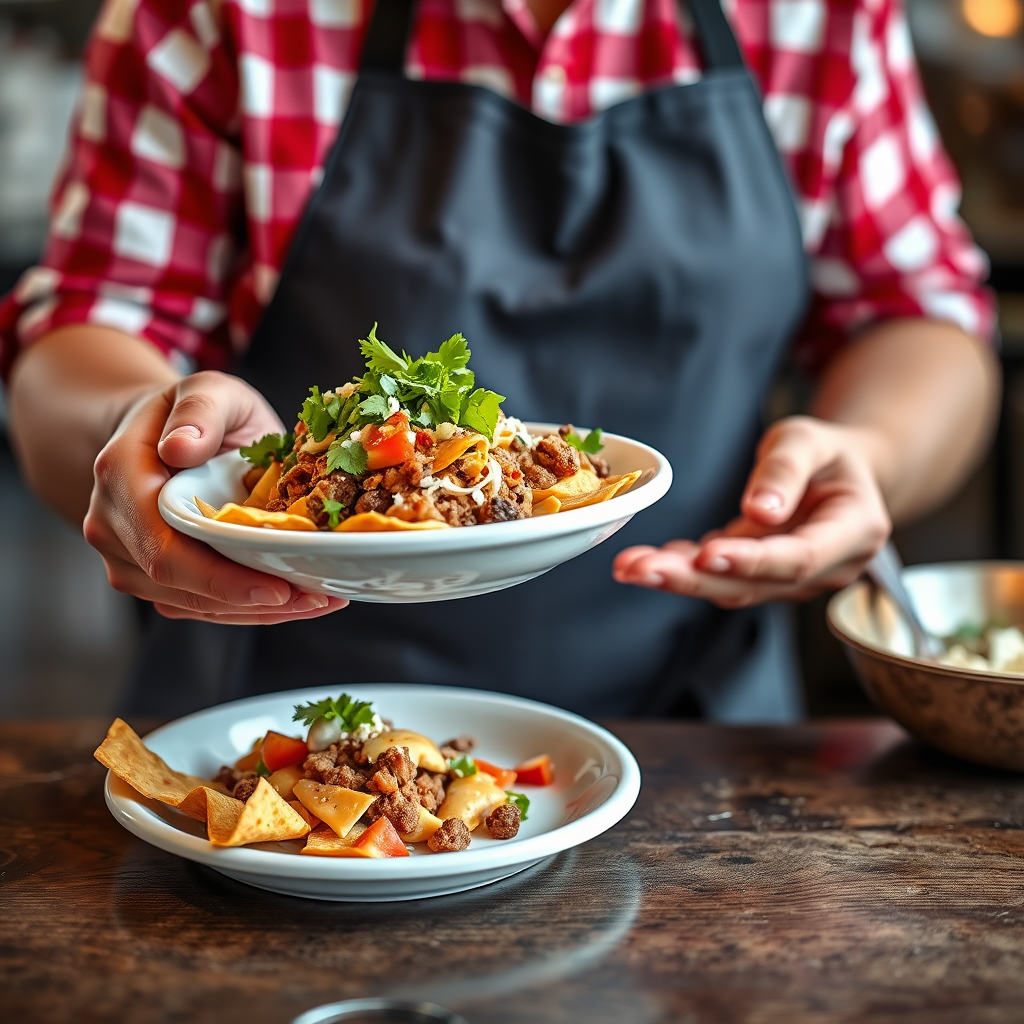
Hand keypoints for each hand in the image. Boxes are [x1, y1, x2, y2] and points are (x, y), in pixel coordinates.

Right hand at [83, 371, 347, 623]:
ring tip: (320, 599)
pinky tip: (299, 599)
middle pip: (180, 586)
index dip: (220, 578)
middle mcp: (112, 525)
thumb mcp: (208, 390)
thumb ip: (200, 410)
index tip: (276, 587)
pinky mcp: (154, 579)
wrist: (170, 434)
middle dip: (254, 601)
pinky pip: (203, 606)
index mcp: (121, 476)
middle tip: (320, 597)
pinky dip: (252, 608)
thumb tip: (181, 448)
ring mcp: (128, 558)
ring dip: (260, 611)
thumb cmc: (196, 412)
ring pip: (194, 605)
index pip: (164, 547)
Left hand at [612, 416, 891, 607]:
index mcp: (854, 532)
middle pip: (755, 584)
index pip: (799, 558)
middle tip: (639, 568)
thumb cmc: (829, 454)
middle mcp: (828, 569)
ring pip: (732, 588)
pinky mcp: (762, 578)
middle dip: (693, 579)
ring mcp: (794, 581)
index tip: (707, 555)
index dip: (751, 560)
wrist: (842, 475)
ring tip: (630, 566)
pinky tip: (648, 560)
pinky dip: (684, 569)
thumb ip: (786, 470)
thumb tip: (759, 511)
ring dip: (678, 578)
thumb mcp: (811, 439)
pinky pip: (721, 579)